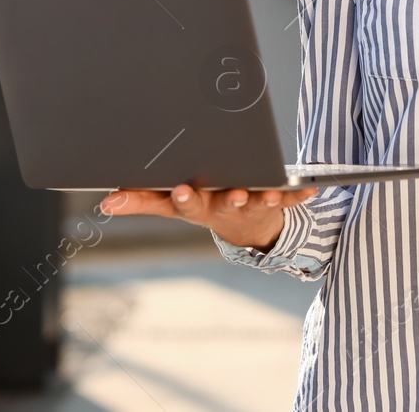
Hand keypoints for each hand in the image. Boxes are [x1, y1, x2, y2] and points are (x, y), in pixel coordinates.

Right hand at [100, 183, 318, 252]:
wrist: (245, 229)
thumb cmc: (202, 205)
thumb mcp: (171, 206)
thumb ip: (141, 200)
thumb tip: (106, 203)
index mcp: (197, 205)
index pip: (186, 204)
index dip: (184, 198)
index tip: (181, 189)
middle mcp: (224, 206)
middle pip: (225, 203)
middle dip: (228, 199)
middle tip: (234, 194)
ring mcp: (251, 205)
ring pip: (257, 202)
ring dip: (264, 197)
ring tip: (271, 192)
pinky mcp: (276, 202)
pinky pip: (290, 199)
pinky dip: (299, 195)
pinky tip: (312, 190)